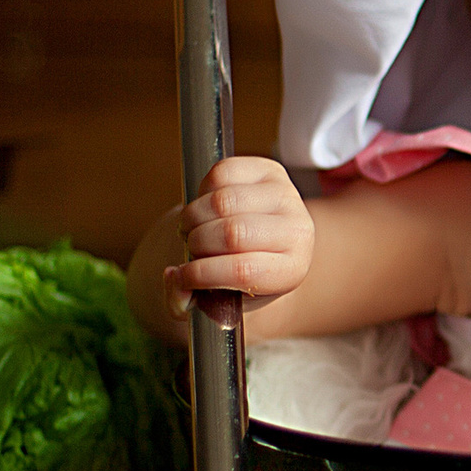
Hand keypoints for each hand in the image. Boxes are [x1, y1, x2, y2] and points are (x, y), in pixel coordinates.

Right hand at [166, 156, 313, 316]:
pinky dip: (202, 191)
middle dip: (197, 243)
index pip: (243, 271)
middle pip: (232, 233)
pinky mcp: (270, 169)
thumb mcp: (219, 300)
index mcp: (291, 272)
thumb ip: (187, 301)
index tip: (182, 277)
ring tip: (193, 229)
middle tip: (191, 248)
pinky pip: (222, 173)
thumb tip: (173, 278)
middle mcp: (298, 232)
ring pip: (223, 201)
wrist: (264, 244)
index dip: (203, 274)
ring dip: (194, 217)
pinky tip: (207, 207)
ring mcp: (286, 196)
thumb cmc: (240, 276)